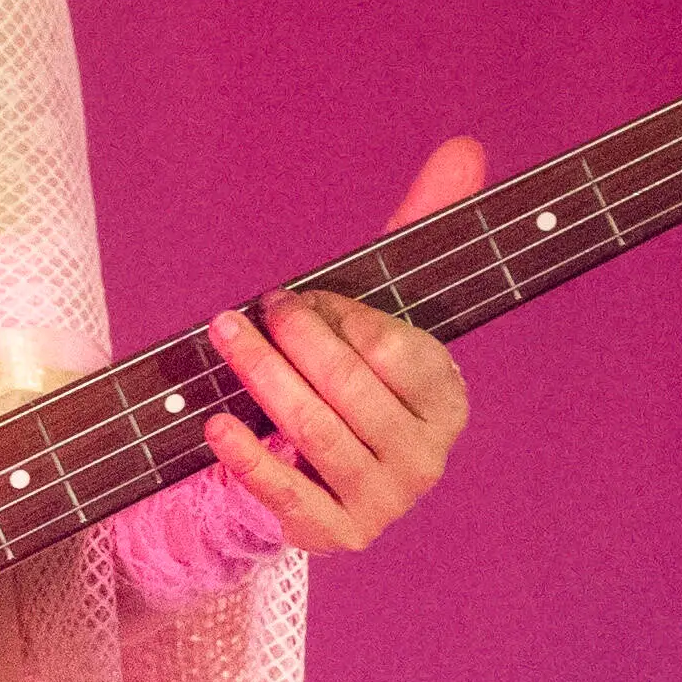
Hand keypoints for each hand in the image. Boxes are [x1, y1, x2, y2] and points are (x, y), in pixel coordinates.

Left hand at [200, 136, 481, 551]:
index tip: (303, 297)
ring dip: (263, 380)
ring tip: (224, 337)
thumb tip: (466, 148)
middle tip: (252, 309)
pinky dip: (247, 457)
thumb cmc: (345, 374)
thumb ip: (419, 229)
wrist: (305, 468)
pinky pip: (288, 494)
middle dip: (295, 341)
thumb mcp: (375, 305)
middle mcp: (428, 454)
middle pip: (352, 389)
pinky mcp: (336, 534)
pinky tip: (215, 422)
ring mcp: (385, 500)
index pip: (397, 351)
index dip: (343, 319)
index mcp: (447, 398)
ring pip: (316, 433)